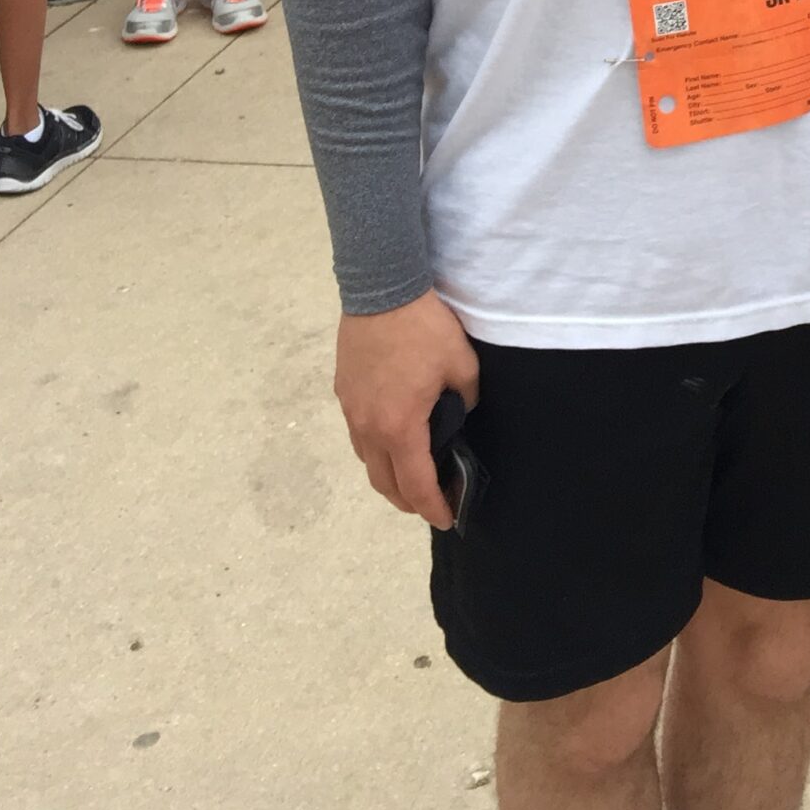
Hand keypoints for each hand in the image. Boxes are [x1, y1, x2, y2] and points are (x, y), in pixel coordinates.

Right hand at [334, 290, 479, 529]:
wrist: (381, 290)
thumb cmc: (425, 328)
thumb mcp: (461, 364)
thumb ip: (465, 398)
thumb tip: (460, 411)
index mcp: (400, 427)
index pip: (416, 484)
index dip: (433, 507)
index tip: (447, 519)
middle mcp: (369, 427)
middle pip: (384, 483)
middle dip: (408, 501)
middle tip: (430, 503)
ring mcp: (351, 410)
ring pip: (367, 461)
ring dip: (388, 476)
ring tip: (410, 474)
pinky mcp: (343, 392)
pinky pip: (358, 435)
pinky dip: (375, 449)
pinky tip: (392, 437)